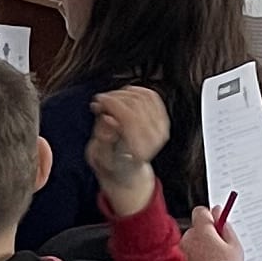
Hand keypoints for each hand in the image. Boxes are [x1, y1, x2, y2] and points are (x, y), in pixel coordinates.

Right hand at [87, 84, 168, 215]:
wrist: (127, 169)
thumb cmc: (111, 163)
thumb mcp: (99, 156)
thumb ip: (103, 138)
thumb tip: (107, 118)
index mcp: (139, 150)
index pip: (128, 118)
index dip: (112, 104)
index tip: (98, 100)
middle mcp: (154, 139)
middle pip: (135, 105)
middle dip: (114, 97)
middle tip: (100, 100)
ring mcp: (161, 129)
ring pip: (142, 98)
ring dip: (122, 93)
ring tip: (109, 99)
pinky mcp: (163, 120)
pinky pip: (151, 97)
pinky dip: (136, 91)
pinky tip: (124, 94)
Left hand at [180, 203, 246, 260]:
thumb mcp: (234, 245)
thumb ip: (225, 225)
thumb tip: (218, 212)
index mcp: (202, 231)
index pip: (201, 211)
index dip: (210, 217)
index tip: (217, 223)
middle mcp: (188, 239)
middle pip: (196, 229)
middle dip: (205, 235)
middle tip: (218, 248)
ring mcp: (181, 252)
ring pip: (190, 243)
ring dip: (198, 248)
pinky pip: (186, 256)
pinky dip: (193, 259)